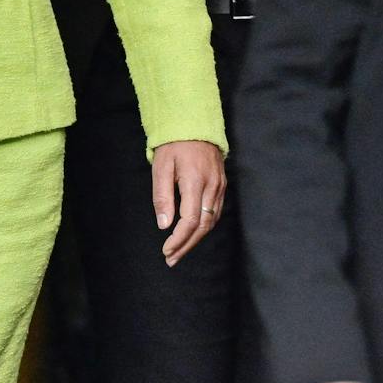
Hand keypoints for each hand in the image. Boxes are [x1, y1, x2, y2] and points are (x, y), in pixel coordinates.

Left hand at [153, 139, 224, 265]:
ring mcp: (220, 186)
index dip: (179, 240)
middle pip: (203, 226)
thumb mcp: (161, 166)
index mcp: (195, 182)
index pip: (190, 221)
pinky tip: (192, 233)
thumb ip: (162, 196)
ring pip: (211, 221)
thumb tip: (164, 224)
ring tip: (179, 251)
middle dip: (187, 246)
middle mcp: (212, 187)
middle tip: (171, 259)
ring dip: (195, 239)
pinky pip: (215, 212)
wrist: (195, 123)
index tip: (166, 250)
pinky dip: (204, 226)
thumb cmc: (174, 144)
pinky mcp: (222, 185)